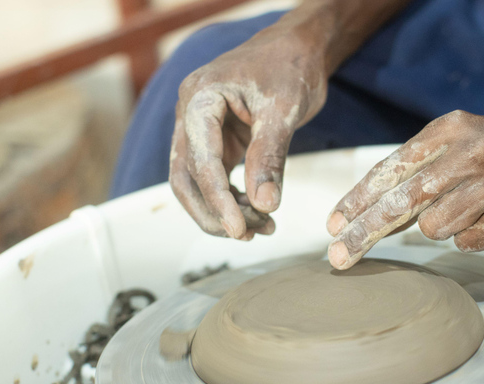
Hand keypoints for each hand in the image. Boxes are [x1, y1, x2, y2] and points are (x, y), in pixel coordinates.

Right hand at [169, 27, 326, 239]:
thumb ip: (270, 157)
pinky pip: (216, 179)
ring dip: (225, 211)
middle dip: (214, 212)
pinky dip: (234, 200)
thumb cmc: (289, 66)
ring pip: (197, 184)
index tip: (238, 228)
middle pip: (186, 178)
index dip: (218, 198)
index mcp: (199, 98)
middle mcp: (191, 116)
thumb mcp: (283, 109)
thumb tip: (265, 205)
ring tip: (264, 227)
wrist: (297, 48)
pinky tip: (261, 213)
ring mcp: (201, 131)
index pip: (200, 159)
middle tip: (247, 235)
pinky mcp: (217, 143)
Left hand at [326, 110, 483, 268]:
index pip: (391, 168)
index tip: (332, 226)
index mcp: (450, 129)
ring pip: (434, 227)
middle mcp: (473, 150)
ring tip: (467, 208)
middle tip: (338, 257)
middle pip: (402, 201)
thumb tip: (367, 217)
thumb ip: (420, 174)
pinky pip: (469, 241)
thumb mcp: (460, 144)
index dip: (357, 200)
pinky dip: (469, 237)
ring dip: (437, 229)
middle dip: (364, 232)